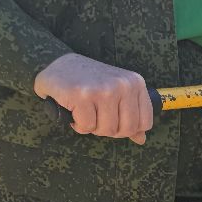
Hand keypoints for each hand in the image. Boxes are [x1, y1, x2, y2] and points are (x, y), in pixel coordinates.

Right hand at [33, 53, 152, 144]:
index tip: (114, 119)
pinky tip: (74, 110)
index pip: (145, 123)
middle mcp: (122, 85)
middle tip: (97, 117)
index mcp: (135, 83)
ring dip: (93, 127)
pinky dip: (79, 125)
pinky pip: (87, 127)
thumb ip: (131, 116)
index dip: (128, 128)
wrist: (56, 62)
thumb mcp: (116, 93)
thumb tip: (141, 139)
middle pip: (126, 129)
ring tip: (85, 112)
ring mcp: (103, 90)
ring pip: (107, 130)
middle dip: (110, 130)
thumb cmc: (89, 80)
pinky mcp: (82, 96)